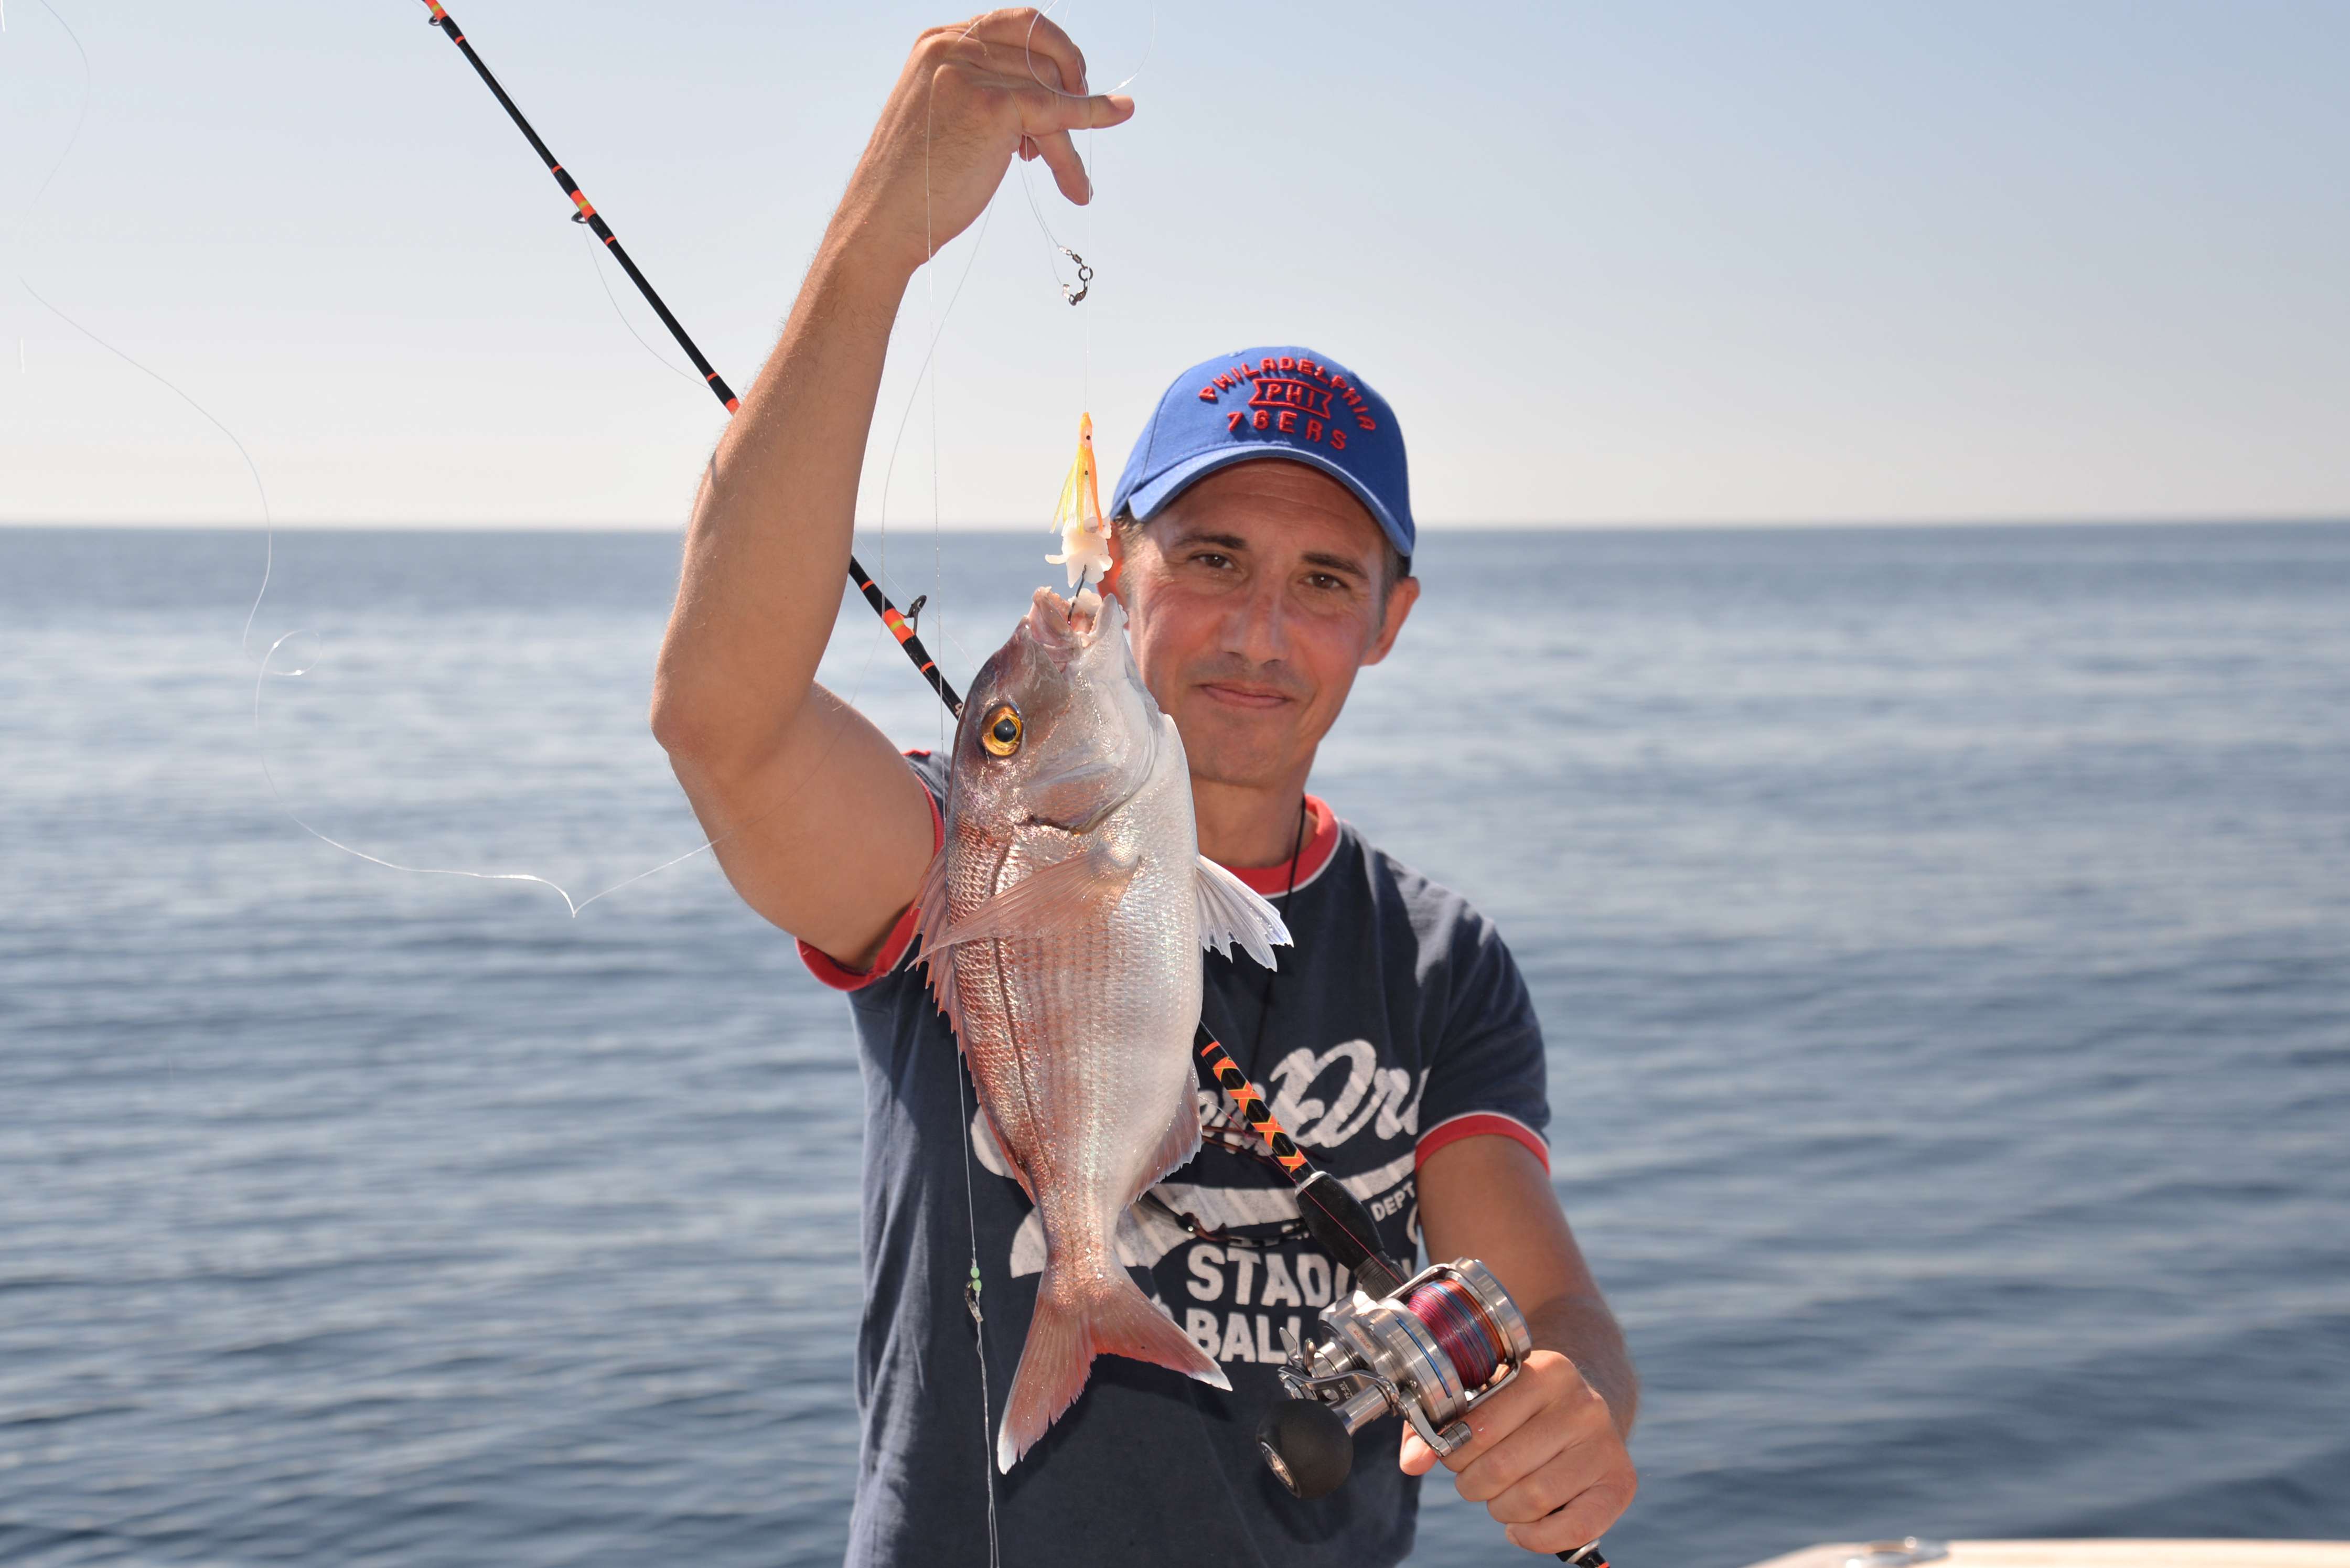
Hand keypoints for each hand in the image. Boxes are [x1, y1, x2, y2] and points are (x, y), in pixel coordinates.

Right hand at [832, 9, 1135, 276]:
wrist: (883, 220)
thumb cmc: (915, 182)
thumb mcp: (945, 113)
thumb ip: (985, 89)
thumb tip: (1048, 92)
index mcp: (939, 42)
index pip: (1017, 25)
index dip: (1053, 53)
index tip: (1069, 87)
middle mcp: (952, 46)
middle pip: (1041, 53)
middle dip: (1069, 87)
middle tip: (1075, 125)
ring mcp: (969, 72)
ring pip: (1051, 89)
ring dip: (1069, 137)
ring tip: (1071, 179)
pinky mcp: (990, 107)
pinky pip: (1058, 109)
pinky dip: (1092, 116)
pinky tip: (1117, 115)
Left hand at [1398, 1350, 1636, 1555]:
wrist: (1589, 1404)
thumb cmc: (1523, 1406)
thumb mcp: (1483, 1398)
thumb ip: (1438, 1427)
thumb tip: (1412, 1462)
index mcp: (1546, 1371)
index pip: (1479, 1427)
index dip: (1453, 1451)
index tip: (1451, 1453)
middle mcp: (1582, 1404)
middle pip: (1502, 1468)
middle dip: (1473, 1483)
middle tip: (1473, 1479)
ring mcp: (1606, 1444)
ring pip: (1532, 1499)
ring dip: (1500, 1510)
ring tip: (1499, 1496)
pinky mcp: (1621, 1483)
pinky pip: (1573, 1529)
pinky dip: (1535, 1538)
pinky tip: (1521, 1527)